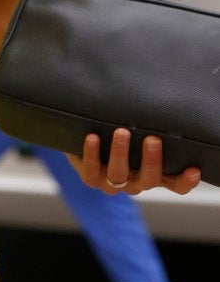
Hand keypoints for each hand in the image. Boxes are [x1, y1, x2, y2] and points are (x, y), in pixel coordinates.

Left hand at [68, 128, 200, 196]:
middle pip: (149, 179)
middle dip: (151, 160)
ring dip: (120, 153)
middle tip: (153, 140)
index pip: (175, 184)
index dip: (185, 181)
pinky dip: (92, 153)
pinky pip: (91, 170)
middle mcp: (136, 182)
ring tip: (121, 132)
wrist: (88, 144)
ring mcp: (114, 183)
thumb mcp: (139, 135)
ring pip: (119, 174)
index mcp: (153, 174)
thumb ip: (149, 127)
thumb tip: (156, 98)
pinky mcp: (92, 178)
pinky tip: (92, 138)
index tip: (193, 170)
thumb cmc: (122, 137)